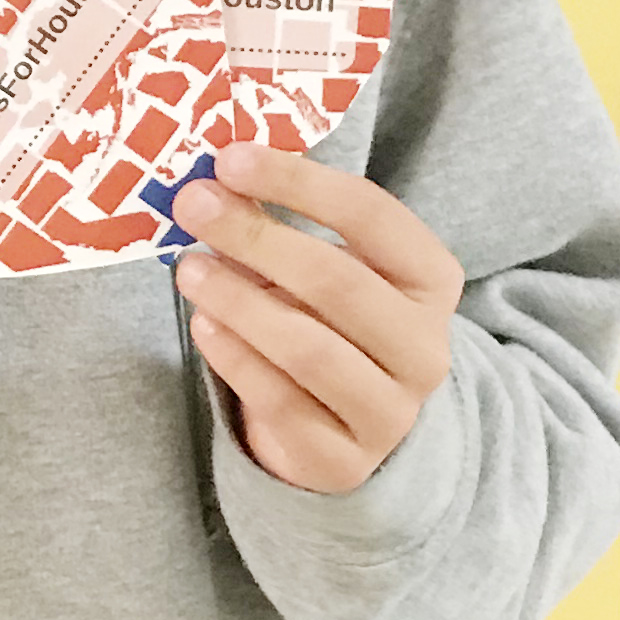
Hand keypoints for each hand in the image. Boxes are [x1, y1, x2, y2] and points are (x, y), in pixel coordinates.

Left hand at [169, 141, 464, 494]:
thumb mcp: (324, 268)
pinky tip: (203, 324)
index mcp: (430, 280)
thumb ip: (278, 221)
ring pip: (307, 347)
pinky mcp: (343, 460)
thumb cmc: (332, 325)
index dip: (300, 182)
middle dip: (256, 237)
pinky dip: (234, 357)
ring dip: (238, 300)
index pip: (372, 215)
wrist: (349, 430)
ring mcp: (390, 411)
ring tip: (188, 268)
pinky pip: (279, 400)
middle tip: (192, 206)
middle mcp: (425, 347)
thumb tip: (213, 175)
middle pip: (336, 280)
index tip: (231, 158)